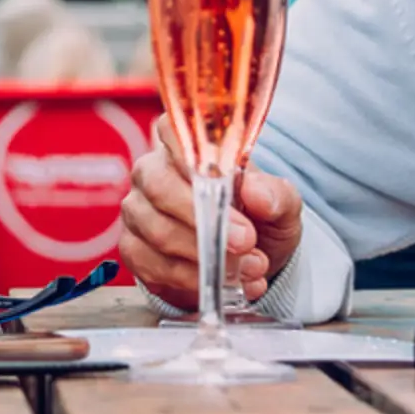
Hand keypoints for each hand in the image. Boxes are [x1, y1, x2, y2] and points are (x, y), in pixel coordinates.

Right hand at [115, 144, 300, 312]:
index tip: (228, 181)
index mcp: (186, 144)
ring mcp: (137, 210)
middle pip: (160, 186)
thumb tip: (256, 191)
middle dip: (205, 219)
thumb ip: (275, 195)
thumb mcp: (281, 206)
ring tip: (247, 269)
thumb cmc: (259, 220)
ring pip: (157, 231)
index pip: (173, 129)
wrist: (246, 260)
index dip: (195, 154)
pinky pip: (152, 265)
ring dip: (205, 257)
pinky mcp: (133, 249)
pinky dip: (192, 280)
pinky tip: (221, 284)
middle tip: (246, 242)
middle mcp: (152, 171)